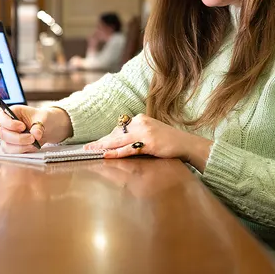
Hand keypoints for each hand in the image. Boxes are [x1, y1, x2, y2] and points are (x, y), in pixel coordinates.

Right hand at [0, 105, 69, 153]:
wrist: (47, 128)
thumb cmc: (42, 119)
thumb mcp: (43, 118)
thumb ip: (39, 125)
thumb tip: (35, 134)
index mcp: (12, 112)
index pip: (0, 117)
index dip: (9, 123)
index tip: (22, 127)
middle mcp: (6, 125)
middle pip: (3, 134)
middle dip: (19, 138)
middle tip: (32, 138)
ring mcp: (8, 137)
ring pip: (7, 146)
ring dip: (21, 147)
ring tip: (34, 144)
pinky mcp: (12, 147)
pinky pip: (13, 152)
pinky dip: (24, 151)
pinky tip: (32, 147)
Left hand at [83, 114, 211, 169]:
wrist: (187, 145)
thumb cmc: (169, 141)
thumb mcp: (151, 133)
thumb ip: (137, 135)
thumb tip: (120, 142)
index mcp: (140, 119)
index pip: (118, 129)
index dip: (106, 138)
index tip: (95, 143)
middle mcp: (140, 123)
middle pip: (116, 134)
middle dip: (101, 142)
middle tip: (87, 148)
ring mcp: (145, 132)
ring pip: (118, 140)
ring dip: (103, 147)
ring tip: (91, 151)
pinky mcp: (149, 143)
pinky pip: (128, 148)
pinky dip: (116, 152)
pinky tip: (106, 154)